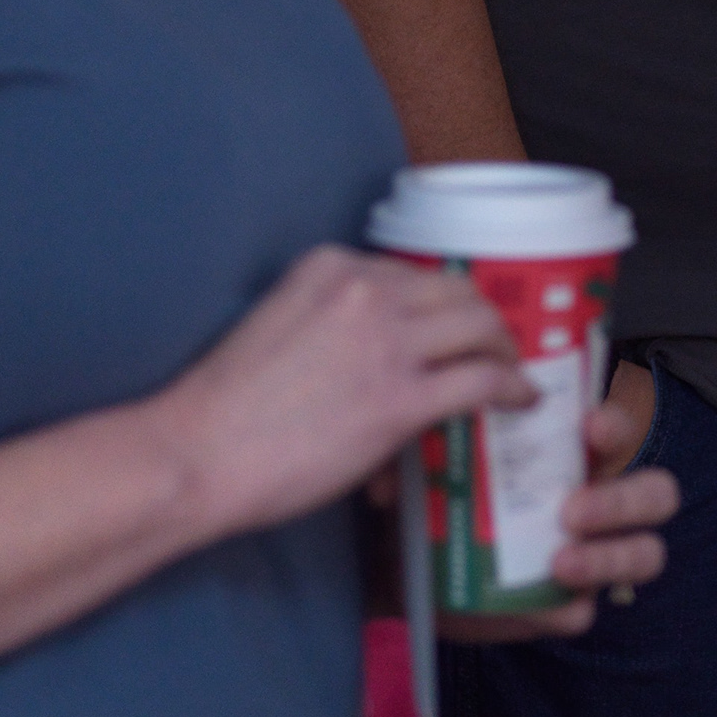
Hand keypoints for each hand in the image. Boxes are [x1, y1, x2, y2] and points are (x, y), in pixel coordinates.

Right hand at [154, 248, 531, 542]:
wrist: (198, 452)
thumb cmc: (222, 405)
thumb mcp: (278, 325)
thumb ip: (332, 322)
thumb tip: (378, 358)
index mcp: (329, 264)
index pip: (408, 273)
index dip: (436, 304)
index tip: (447, 326)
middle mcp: (366, 289)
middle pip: (456, 289)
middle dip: (481, 318)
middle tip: (492, 344)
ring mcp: (388, 342)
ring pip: (480, 326)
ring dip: (503, 348)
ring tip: (510, 369)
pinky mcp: (403, 399)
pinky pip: (481, 381)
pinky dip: (511, 387)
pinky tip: (519, 399)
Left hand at [433, 357, 678, 643]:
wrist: (403, 562)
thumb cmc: (433, 493)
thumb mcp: (432, 460)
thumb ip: (427, 449)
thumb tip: (408, 458)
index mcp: (572, 456)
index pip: (617, 430)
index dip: (615, 425)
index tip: (587, 427)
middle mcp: (595, 502)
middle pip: (657, 494)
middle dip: (623, 500)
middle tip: (571, 509)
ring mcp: (589, 559)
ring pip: (646, 554)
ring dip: (609, 557)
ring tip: (561, 561)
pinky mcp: (562, 609)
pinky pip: (581, 612)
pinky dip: (561, 607)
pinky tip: (531, 604)